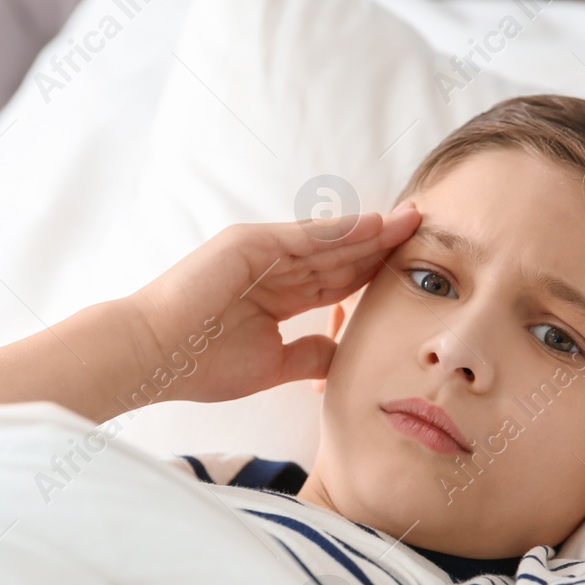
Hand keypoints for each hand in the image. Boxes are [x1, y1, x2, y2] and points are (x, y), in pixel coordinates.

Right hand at [122, 202, 420, 405]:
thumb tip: (344, 352)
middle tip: (428, 228)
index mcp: (278, 296)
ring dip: (373, 230)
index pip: (338, 280)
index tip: (416, 268)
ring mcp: (261, 251)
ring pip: (329, 241)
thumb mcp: (272, 365)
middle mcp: (273, 267)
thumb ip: (310, 354)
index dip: (376, 272)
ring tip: (415, 219)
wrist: (155, 356)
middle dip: (384, 243)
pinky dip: (340, 230)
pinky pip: (305, 236)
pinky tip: (376, 225)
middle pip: (341, 254)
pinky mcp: (249, 243)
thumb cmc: (200, 365)